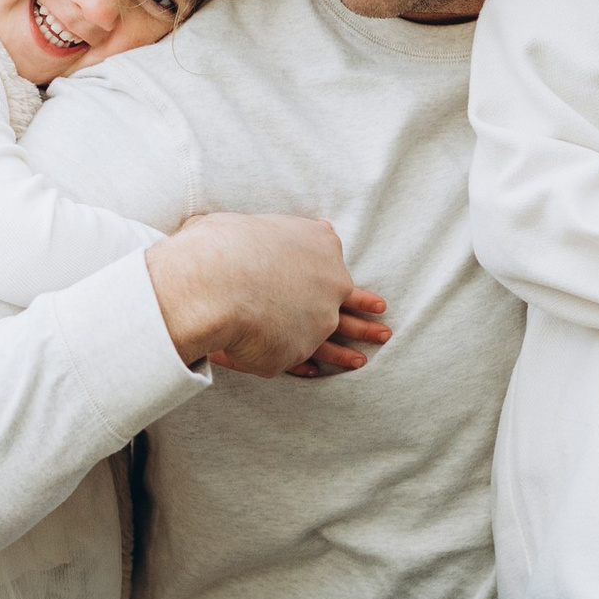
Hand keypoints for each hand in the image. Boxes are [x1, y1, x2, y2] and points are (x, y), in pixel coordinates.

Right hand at [146, 216, 381, 377]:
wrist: (213, 282)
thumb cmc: (218, 245)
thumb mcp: (239, 224)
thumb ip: (254, 232)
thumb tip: (239, 230)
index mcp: (319, 246)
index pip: (337, 266)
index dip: (348, 282)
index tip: (367, 296)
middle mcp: (328, 282)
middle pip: (349, 306)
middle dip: (365, 321)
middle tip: (384, 332)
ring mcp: (317, 318)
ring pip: (334, 339)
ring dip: (346, 352)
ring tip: (360, 361)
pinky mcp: (296, 349)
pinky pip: (302, 358)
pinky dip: (306, 366)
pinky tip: (313, 373)